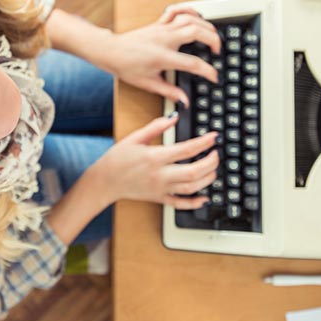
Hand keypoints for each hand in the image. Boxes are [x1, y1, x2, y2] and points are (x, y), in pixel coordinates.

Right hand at [85, 113, 217, 208]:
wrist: (104, 181)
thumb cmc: (117, 159)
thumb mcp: (135, 138)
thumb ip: (156, 127)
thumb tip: (174, 116)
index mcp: (155, 157)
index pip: (186, 150)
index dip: (204, 142)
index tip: (213, 137)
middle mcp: (160, 175)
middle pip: (194, 171)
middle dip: (211, 162)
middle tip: (216, 154)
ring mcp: (161, 189)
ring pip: (191, 188)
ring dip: (207, 179)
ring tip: (213, 170)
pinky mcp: (159, 198)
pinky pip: (180, 204)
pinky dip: (195, 203)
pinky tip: (205, 198)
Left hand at [102, 6, 221, 107]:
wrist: (111, 51)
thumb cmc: (126, 66)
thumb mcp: (149, 84)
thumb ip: (170, 92)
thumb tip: (184, 101)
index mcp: (163, 57)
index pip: (192, 63)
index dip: (208, 71)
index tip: (214, 77)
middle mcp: (165, 39)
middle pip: (196, 32)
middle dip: (213, 40)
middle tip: (217, 52)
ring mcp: (162, 28)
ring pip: (190, 18)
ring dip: (205, 25)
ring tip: (212, 37)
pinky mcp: (159, 23)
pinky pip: (177, 10)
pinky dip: (189, 10)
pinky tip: (198, 17)